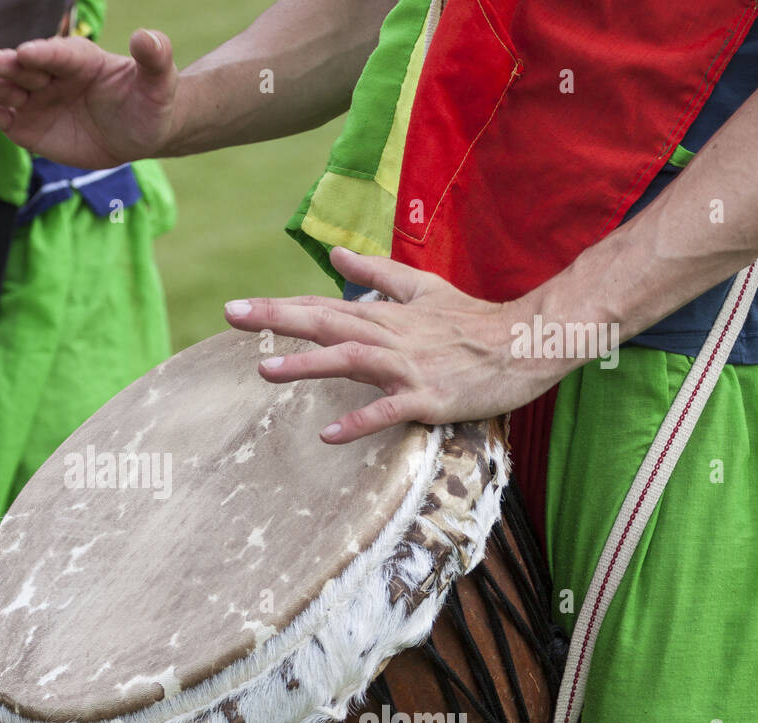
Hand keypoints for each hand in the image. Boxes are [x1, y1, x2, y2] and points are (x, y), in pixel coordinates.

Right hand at [0, 29, 178, 167]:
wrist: (137, 132)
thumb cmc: (149, 102)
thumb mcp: (160, 83)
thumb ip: (155, 58)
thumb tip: (148, 37)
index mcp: (81, 58)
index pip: (60, 55)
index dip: (45, 54)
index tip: (27, 53)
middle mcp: (52, 74)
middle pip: (26, 69)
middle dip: (9, 66)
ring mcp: (36, 99)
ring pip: (5, 90)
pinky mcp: (25, 125)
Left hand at [226, 249, 566, 443]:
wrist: (525, 345)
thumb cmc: (472, 320)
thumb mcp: (422, 288)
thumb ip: (375, 274)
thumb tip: (333, 253)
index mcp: (384, 315)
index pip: (321, 308)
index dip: (278, 307)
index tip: (236, 309)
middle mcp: (390, 336)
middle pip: (325, 324)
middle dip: (277, 319)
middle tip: (232, 316)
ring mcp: (408, 367)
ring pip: (351, 360)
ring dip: (308, 364)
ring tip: (265, 371)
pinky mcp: (428, 397)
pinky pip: (389, 410)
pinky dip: (359, 421)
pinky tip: (328, 434)